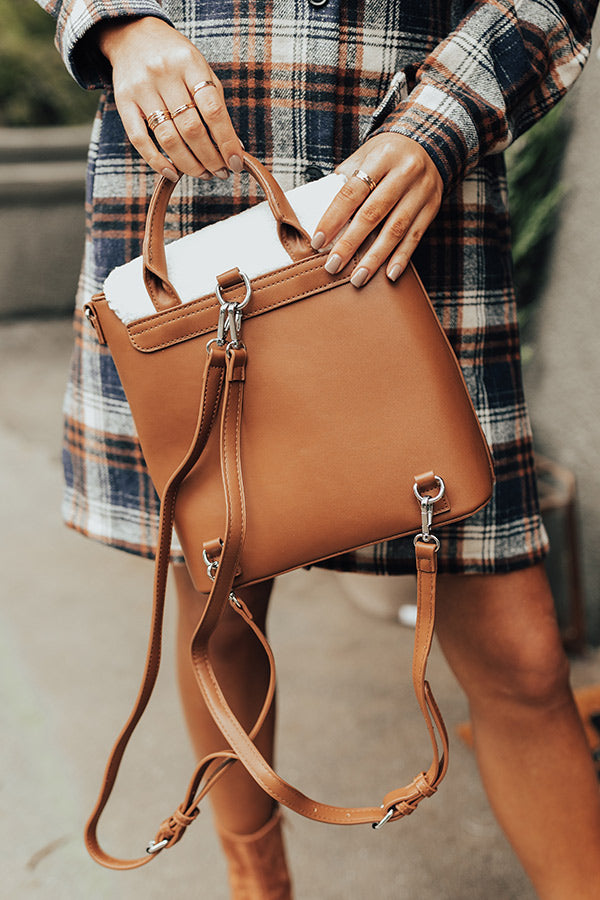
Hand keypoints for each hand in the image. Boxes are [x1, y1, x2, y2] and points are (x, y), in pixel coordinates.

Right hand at [98, 17, 243, 181]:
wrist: (132, 34)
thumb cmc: (175, 58)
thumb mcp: (200, 68)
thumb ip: (216, 104)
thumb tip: (234, 147)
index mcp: (189, 63)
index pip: (212, 110)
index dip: (226, 141)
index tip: (236, 163)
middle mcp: (164, 74)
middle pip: (191, 128)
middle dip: (210, 158)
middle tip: (221, 172)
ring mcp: (141, 88)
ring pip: (168, 138)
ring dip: (189, 164)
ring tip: (204, 173)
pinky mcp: (123, 101)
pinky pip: (139, 139)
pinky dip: (157, 162)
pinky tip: (173, 173)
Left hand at [311, 133, 442, 286]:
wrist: (430, 143)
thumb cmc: (387, 154)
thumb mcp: (365, 155)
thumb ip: (345, 180)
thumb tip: (320, 212)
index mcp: (381, 157)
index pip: (352, 192)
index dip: (333, 218)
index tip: (318, 241)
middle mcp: (404, 172)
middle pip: (372, 213)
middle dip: (350, 243)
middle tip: (333, 266)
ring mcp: (421, 191)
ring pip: (395, 229)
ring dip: (375, 257)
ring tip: (358, 278)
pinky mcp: (432, 206)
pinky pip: (415, 236)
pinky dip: (402, 257)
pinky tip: (389, 274)